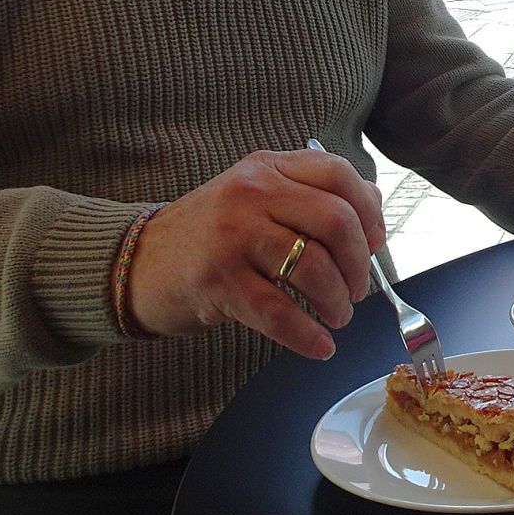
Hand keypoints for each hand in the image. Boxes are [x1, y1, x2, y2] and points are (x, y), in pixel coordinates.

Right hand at [125, 147, 384, 359]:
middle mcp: (251, 193)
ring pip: (313, 268)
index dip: (368, 212)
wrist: (137, 262)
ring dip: (337, 303)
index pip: (337, 174)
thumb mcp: (256, 200)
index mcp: (267, 168)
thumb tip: (374, 217)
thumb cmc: (210, 236)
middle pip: (335, 222)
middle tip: (357, 290)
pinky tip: (319, 346)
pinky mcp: (217, 281)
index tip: (376, 242)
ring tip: (336, 317)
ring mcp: (232, 235)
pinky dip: (308, 335)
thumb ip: (310, 199)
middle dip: (358, 264)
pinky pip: (280, 313)